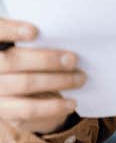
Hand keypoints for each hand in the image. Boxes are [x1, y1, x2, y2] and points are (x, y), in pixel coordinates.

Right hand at [0, 18, 84, 134]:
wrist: (17, 93)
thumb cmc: (29, 61)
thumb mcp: (27, 48)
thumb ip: (37, 42)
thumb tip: (67, 35)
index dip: (11, 30)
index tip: (34, 31)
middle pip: (12, 62)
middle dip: (46, 59)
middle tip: (73, 59)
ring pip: (25, 84)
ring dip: (57, 81)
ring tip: (80, 78)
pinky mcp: (4, 112)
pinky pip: (28, 110)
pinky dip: (53, 107)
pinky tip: (71, 103)